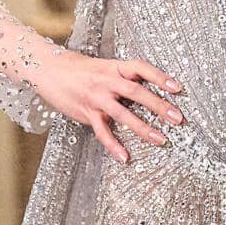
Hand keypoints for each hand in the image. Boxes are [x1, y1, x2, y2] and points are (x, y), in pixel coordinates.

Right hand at [29, 49, 183, 164]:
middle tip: (177, 118)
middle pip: (137, 92)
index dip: (160, 77)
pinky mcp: (86, 113)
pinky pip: (102, 131)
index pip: (141, 68)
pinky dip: (113, 145)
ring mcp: (96, 98)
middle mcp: (106, 81)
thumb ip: (122, 76)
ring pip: (123, 113)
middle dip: (159, 106)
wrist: (48, 69)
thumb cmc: (77, 68)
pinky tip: (125, 158)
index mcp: (114, 67)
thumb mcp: (103, 66)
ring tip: (160, 139)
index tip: (177, 88)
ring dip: (143, 127)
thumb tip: (146, 86)